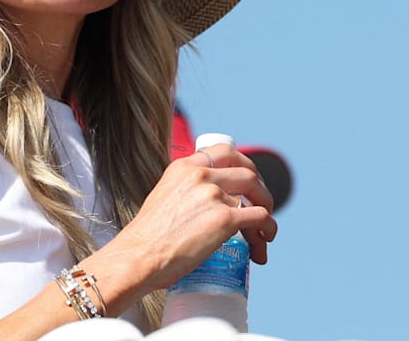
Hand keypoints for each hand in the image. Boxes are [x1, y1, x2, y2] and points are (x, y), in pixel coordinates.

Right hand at [103, 143, 277, 291]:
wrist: (139, 256)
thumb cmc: (147, 238)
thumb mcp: (162, 197)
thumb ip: (184, 192)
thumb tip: (203, 206)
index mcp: (183, 167)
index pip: (224, 151)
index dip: (243, 164)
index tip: (247, 182)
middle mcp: (200, 175)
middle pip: (248, 172)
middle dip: (261, 188)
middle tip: (262, 204)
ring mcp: (214, 195)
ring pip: (257, 197)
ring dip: (265, 213)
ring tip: (262, 233)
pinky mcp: (225, 218)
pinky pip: (261, 218)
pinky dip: (269, 229)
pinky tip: (264, 240)